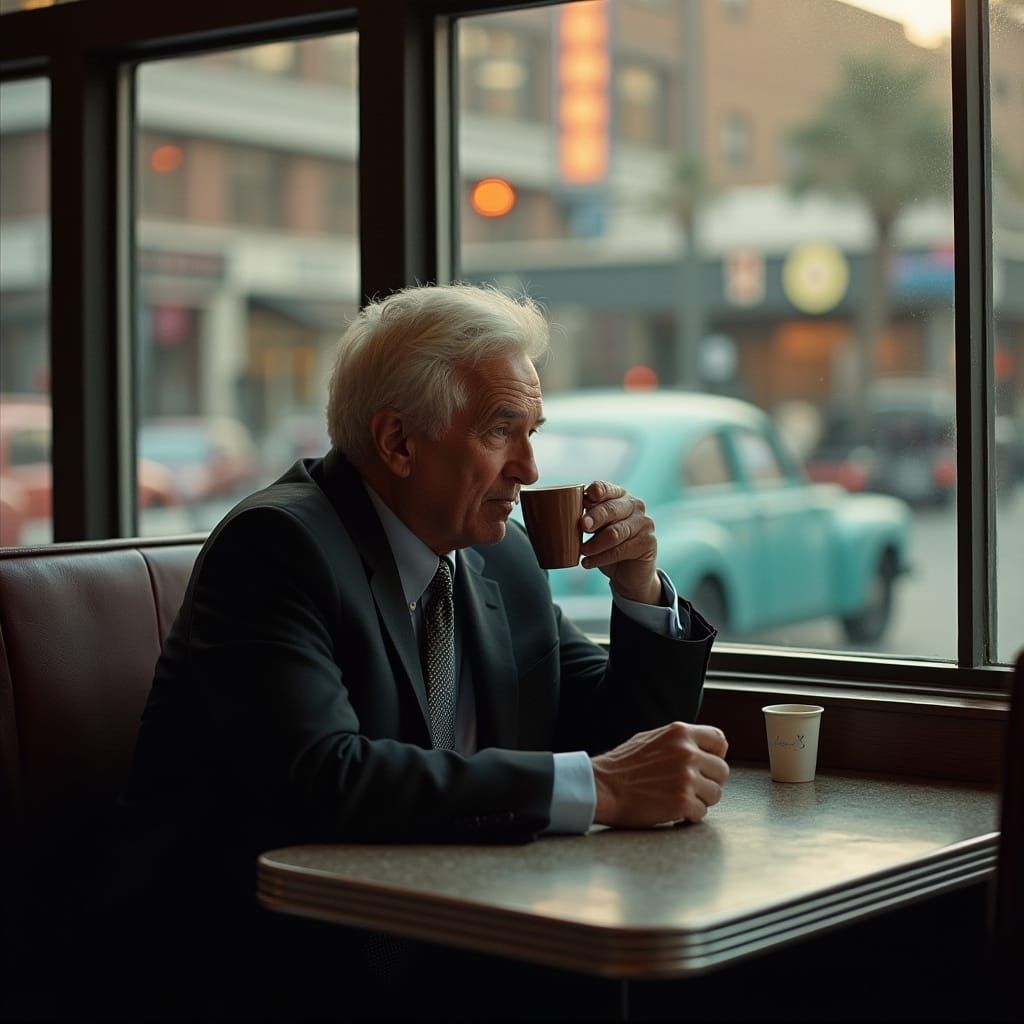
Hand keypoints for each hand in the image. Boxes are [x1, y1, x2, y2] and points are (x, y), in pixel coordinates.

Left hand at [579, 481, 660, 604]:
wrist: (627, 573)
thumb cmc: (605, 545)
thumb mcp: (594, 529)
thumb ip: (584, 517)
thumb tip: (563, 512)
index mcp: (618, 495)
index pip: (606, 489)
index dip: (596, 491)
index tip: (585, 498)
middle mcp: (634, 505)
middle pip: (611, 509)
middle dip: (594, 517)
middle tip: (582, 526)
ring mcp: (644, 522)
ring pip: (615, 532)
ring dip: (595, 544)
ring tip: (582, 551)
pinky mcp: (648, 542)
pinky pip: (621, 550)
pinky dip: (600, 558)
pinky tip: (587, 563)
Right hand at [591, 722, 729, 827]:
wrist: (602, 787)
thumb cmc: (622, 766)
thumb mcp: (651, 738)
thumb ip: (679, 741)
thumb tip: (703, 748)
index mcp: (680, 732)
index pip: (719, 740)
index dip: (715, 755)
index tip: (705, 765)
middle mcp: (687, 752)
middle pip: (722, 770)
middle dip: (708, 781)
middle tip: (689, 787)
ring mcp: (686, 777)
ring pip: (715, 794)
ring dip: (700, 800)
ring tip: (677, 798)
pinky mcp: (682, 801)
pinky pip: (701, 813)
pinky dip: (688, 816)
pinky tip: (671, 810)